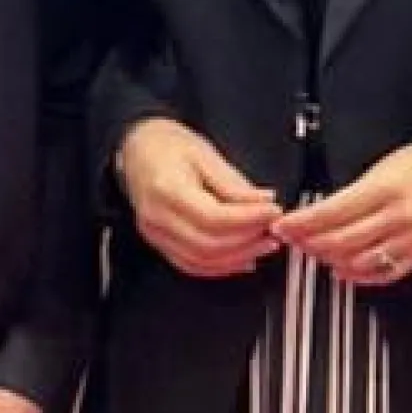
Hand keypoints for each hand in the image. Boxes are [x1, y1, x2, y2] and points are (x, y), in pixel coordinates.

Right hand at [118, 117, 281, 279]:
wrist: (137, 149)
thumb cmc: (168, 146)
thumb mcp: (206, 153)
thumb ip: (235, 184)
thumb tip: (264, 202)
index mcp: (167, 189)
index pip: (213, 217)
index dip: (248, 219)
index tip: (273, 212)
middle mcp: (157, 217)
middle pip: (208, 244)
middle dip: (247, 241)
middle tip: (274, 230)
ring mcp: (156, 234)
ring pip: (201, 261)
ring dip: (238, 257)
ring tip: (264, 244)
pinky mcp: (159, 243)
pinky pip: (191, 265)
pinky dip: (221, 266)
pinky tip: (243, 258)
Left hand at [271, 141, 411, 286]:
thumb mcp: (381, 168)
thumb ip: (352, 194)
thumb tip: (318, 215)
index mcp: (384, 189)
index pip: (331, 212)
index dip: (302, 223)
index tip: (284, 225)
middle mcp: (398, 216)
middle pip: (341, 241)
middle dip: (310, 243)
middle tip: (294, 240)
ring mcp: (410, 238)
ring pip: (358, 261)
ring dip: (330, 260)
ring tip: (316, 252)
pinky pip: (383, 274)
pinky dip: (358, 276)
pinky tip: (343, 269)